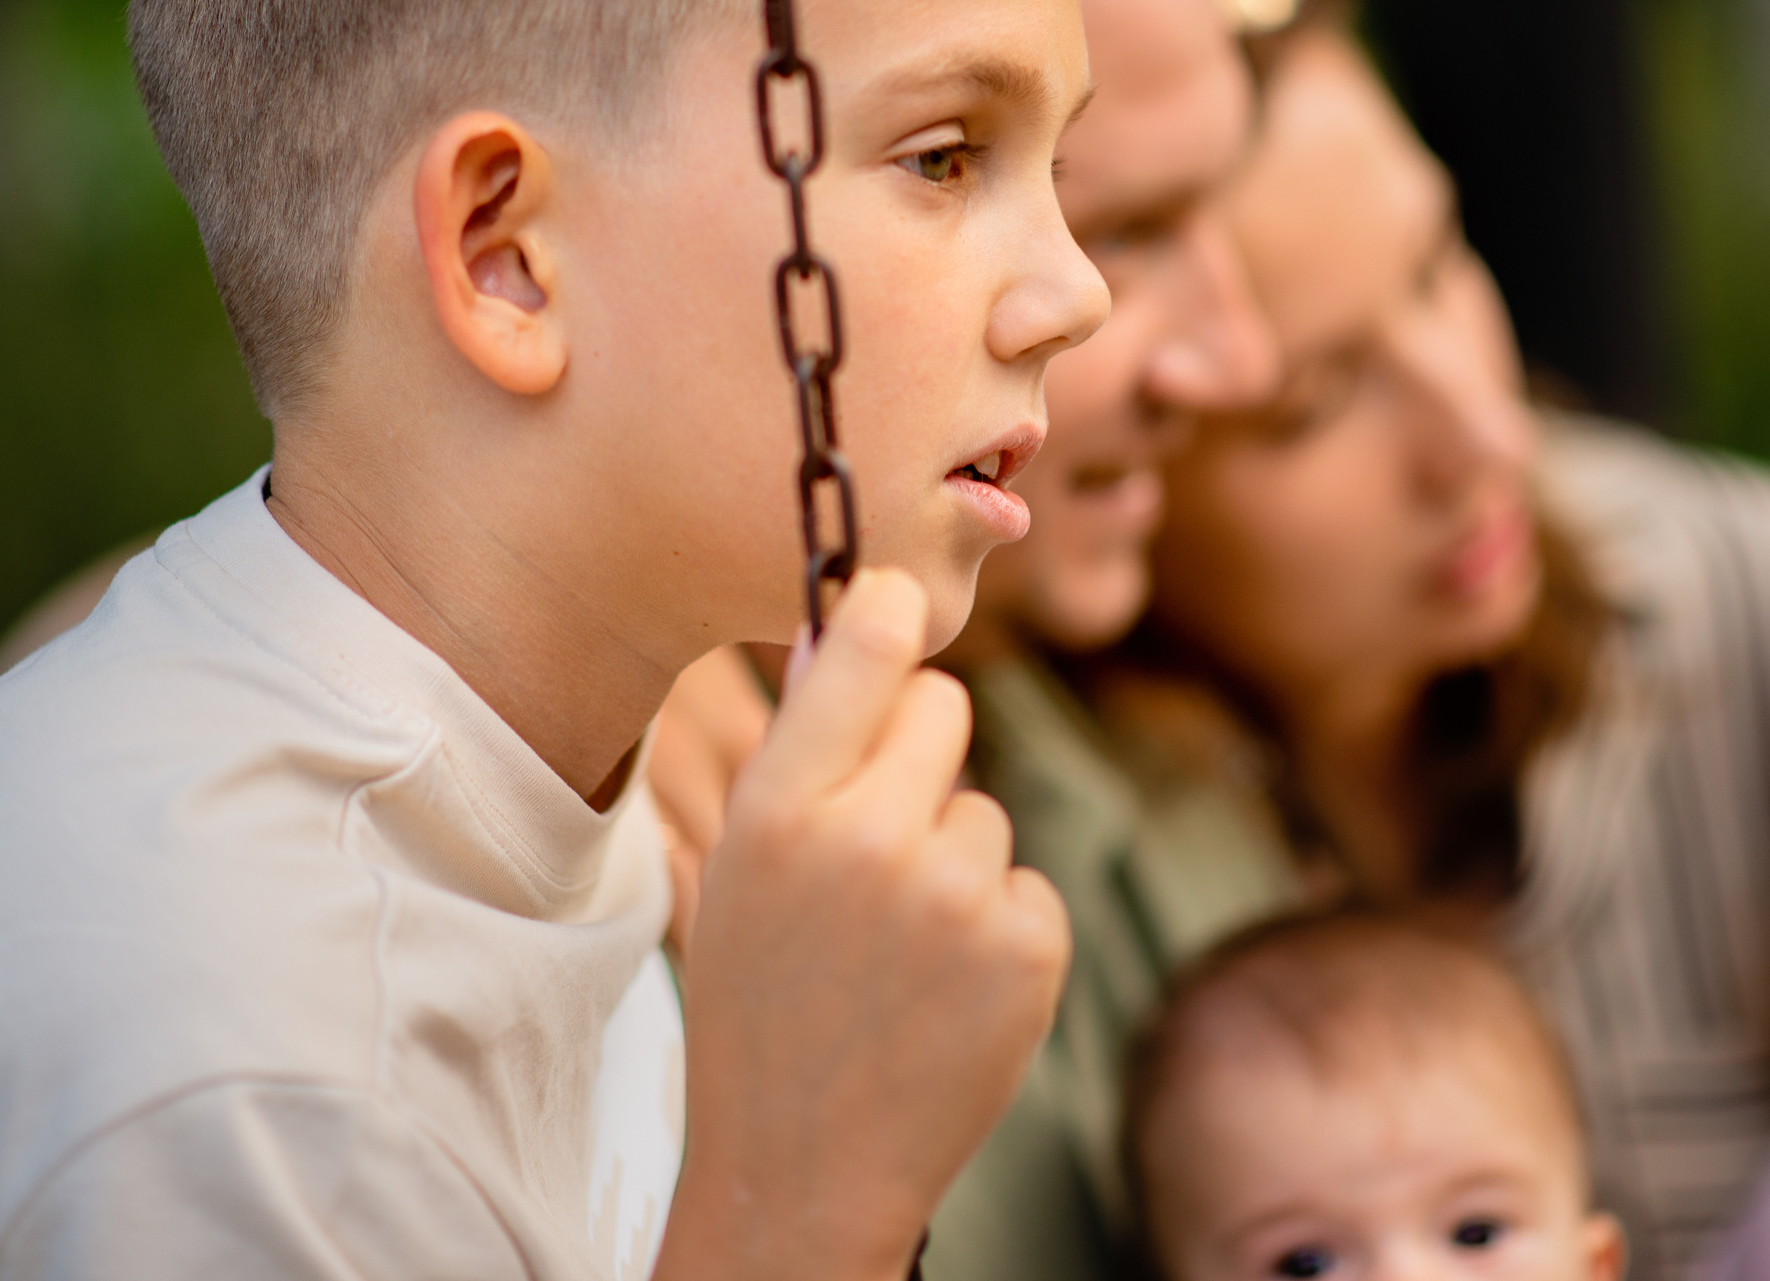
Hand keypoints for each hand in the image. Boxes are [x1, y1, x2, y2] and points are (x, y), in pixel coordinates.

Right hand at [655, 570, 1070, 1280]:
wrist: (805, 1167)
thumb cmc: (762, 1007)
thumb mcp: (740, 868)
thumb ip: (801, 749)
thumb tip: (853, 618)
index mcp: (778, 808)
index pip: (869, 643)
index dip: (889, 611)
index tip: (895, 601)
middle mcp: (871, 837)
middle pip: (944, 705)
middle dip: (920, 749)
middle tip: (881, 829)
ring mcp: (959, 894)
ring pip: (982, 807)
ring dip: (954, 857)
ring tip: (898, 948)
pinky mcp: (1029, 946)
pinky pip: (1024, 880)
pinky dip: (997, 925)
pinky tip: (944, 986)